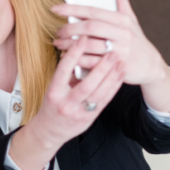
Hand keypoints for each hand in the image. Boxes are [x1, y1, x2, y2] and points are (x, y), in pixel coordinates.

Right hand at [8, 44, 125, 169]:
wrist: (49, 131)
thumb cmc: (52, 104)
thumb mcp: (53, 88)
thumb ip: (66, 74)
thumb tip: (81, 52)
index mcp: (54, 92)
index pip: (63, 70)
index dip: (74, 53)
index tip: (83, 38)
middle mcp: (66, 103)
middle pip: (86, 85)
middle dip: (100, 68)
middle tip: (111, 52)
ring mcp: (78, 112)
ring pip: (98, 93)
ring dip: (111, 77)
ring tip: (120, 62)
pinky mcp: (89, 118)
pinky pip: (104, 101)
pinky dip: (113, 87)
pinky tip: (120, 76)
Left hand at [51, 0, 169, 112]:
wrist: (150, 66)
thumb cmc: (135, 39)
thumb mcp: (130, 18)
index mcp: (122, 19)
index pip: (93, 10)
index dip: (72, 8)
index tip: (55, 8)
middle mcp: (123, 34)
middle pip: (90, 27)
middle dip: (70, 28)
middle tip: (58, 31)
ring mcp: (120, 51)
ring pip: (89, 46)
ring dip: (70, 45)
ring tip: (59, 44)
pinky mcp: (116, 67)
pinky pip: (92, 63)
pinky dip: (77, 60)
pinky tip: (68, 57)